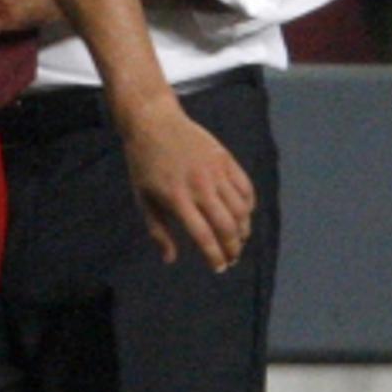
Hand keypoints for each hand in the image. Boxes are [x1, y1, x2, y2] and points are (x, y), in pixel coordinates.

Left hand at [121, 100, 255, 271]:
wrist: (154, 123)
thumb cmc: (144, 164)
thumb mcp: (142, 198)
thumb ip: (158, 230)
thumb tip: (170, 259)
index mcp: (177, 198)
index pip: (203, 235)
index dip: (214, 255)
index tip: (219, 268)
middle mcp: (200, 186)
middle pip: (227, 226)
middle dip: (233, 248)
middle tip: (232, 258)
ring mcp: (215, 171)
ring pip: (242, 209)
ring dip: (244, 230)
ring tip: (239, 240)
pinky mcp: (225, 159)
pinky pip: (246, 188)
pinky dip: (249, 205)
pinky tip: (244, 216)